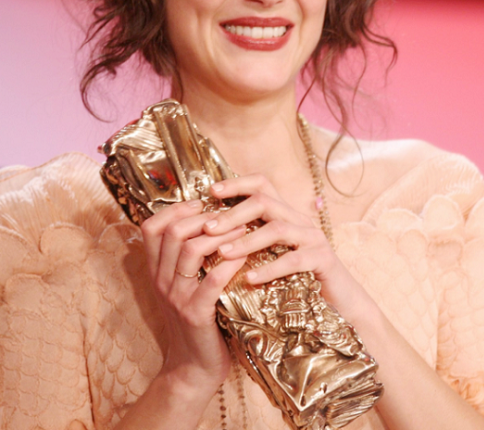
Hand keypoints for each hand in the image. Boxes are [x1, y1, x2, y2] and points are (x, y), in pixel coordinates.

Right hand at [140, 199, 247, 392]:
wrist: (192, 369)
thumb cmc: (196, 320)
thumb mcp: (181, 286)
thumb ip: (184, 258)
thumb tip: (204, 220)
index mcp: (155, 270)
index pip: (150, 226)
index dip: (175, 209)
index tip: (201, 203)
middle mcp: (161, 280)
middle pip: (173, 232)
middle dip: (204, 216)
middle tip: (228, 214)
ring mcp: (176, 297)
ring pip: (192, 249)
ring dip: (221, 234)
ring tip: (243, 228)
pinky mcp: (195, 314)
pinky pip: (212, 279)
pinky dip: (230, 262)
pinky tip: (244, 255)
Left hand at [204, 173, 377, 321]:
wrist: (342, 304)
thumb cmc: (300, 280)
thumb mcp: (273, 255)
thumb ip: (252, 242)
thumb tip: (212, 236)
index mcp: (286, 214)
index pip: (262, 184)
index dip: (236, 184)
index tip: (211, 191)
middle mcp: (300, 220)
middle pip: (265, 201)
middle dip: (233, 213)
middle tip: (208, 228)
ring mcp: (313, 238)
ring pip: (277, 228)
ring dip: (246, 240)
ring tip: (223, 253)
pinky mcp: (323, 260)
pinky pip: (293, 260)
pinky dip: (270, 268)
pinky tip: (250, 278)